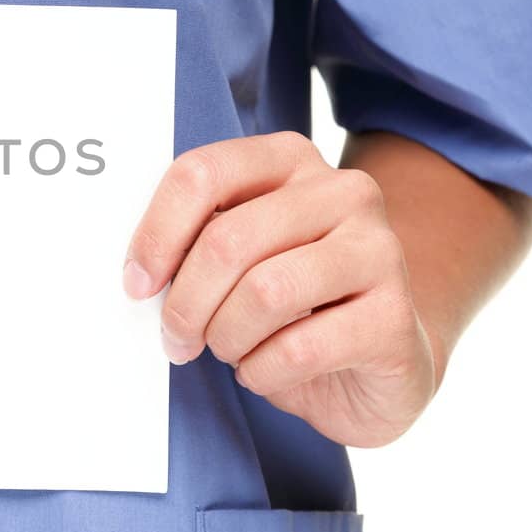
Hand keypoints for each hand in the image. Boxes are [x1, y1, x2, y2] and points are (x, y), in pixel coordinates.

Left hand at [124, 132, 435, 446]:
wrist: (381, 359)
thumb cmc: (294, 304)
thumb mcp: (241, 258)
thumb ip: (197, 242)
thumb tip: (139, 271)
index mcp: (290, 160)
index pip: (202, 174)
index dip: (157, 234)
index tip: (138, 283)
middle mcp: (343, 192)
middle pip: (227, 240)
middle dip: (185, 303)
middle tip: (177, 338)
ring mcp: (378, 250)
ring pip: (264, 292)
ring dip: (226, 337)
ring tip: (230, 349)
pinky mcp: (394, 316)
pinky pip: (298, 348)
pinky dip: (262, 371)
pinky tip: (267, 370)